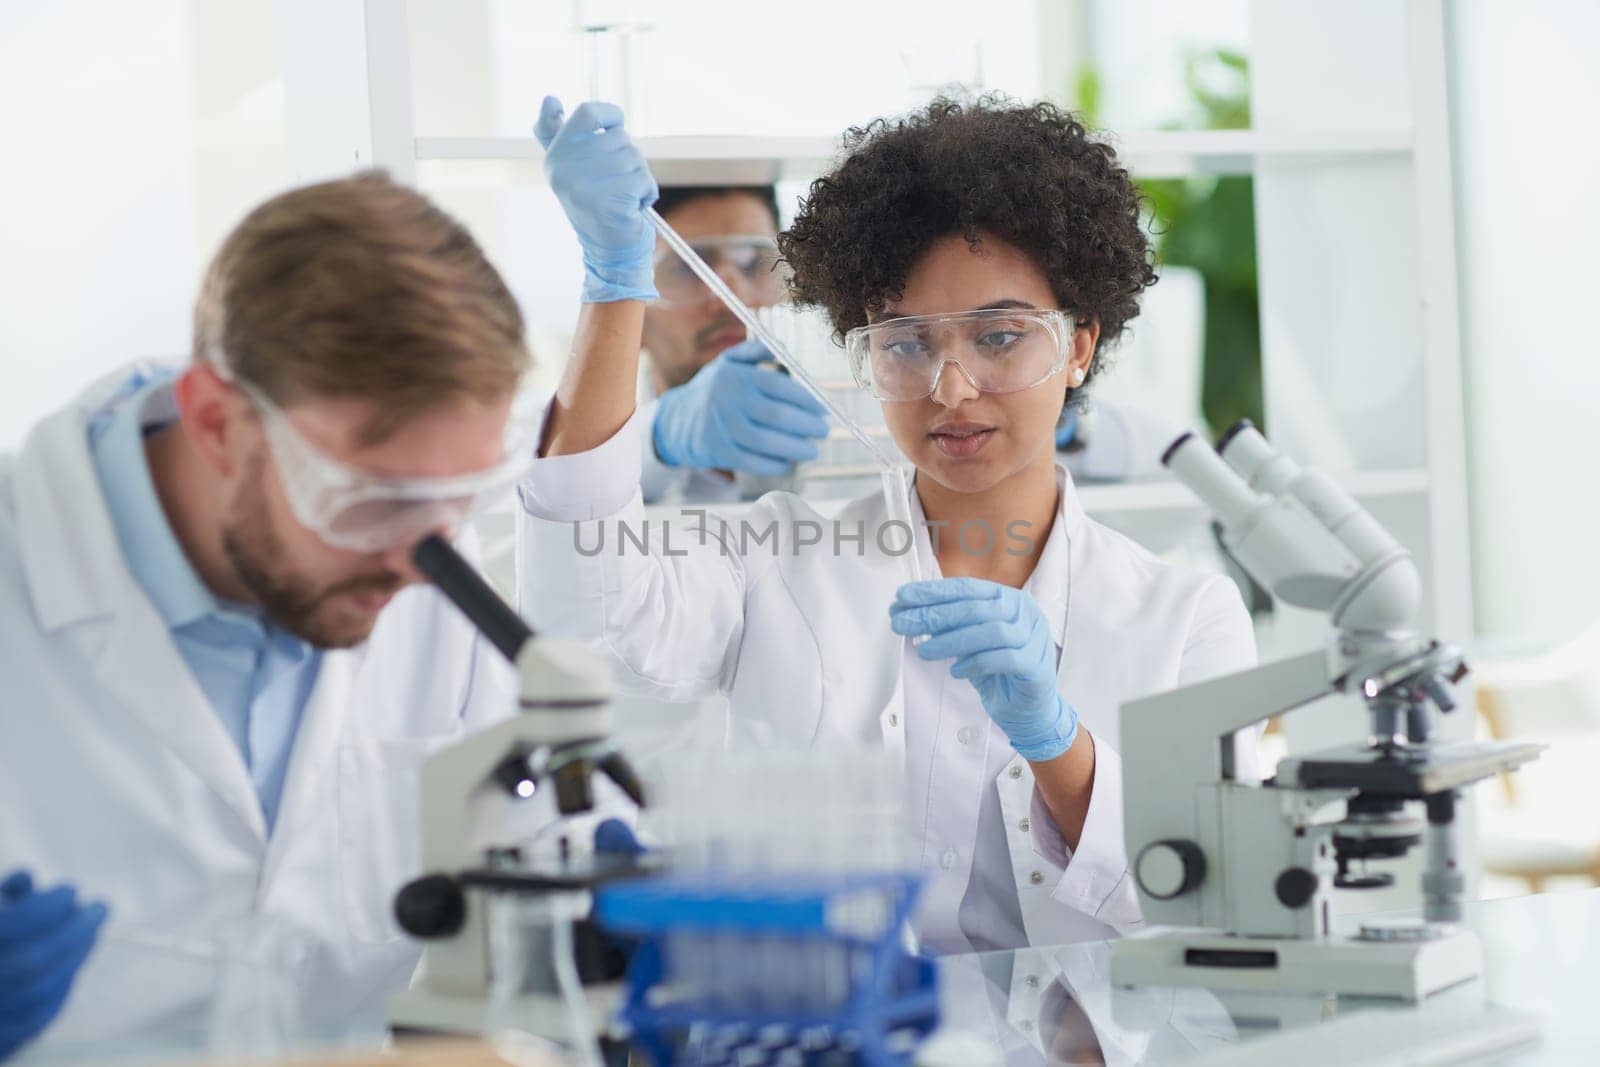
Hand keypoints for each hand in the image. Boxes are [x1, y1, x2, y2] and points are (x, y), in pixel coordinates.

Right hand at [0, 871, 107, 1059]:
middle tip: (99, 907)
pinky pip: (34, 1022)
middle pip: (31, 962)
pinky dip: (59, 991)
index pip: (9, 929)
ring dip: (74, 958)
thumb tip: (27, 879)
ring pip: (38, 993)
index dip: (44, 907)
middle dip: (73, 931)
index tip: (70, 889)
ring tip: (91, 933)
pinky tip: (71, 969)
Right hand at [534, 97, 658, 303]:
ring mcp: (584, 186)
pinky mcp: (608, 202)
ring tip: (625, 197)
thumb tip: (549, 98)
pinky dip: (646, 193)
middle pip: (618, 137)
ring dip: (639, 177)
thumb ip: (560, 135)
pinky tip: (633, 208)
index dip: (610, 116)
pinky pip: (642, 179)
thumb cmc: (597, 204)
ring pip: (634, 158)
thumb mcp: (573, 168)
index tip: (615, 126)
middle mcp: (565, 170)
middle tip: (617, 183)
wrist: (609, 252)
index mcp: (556, 157)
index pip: (587, 113)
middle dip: (628, 158)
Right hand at [652, 341, 829, 475]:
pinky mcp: (718, 451)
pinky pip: (750, 461)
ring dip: (794, 447)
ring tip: (811, 449)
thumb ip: (757, 351)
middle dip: (806, 425)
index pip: (778, 386)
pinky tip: (786, 462)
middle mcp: (728, 400)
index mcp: (736, 376)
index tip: (823, 408)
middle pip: (776, 415)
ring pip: (765, 441)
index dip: (806, 399)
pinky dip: (772, 464)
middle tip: (823, 430)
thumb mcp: (729, 362)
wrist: (678, 420)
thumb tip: (786, 350)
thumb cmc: (715, 389)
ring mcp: (722, 427)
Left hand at [889, 577, 1079, 761]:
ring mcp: (1033, 637)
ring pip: (990, 632)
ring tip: (923, 651)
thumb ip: (948, 625)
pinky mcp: (1035, 664)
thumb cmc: (996, 670)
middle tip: (901, 623)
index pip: (966, 588)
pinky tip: (956, 671)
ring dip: (951, 641)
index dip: (932, 591)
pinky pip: (1004, 659)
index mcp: (1006, 598)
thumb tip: (908, 612)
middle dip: (933, 615)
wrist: (1026, 708)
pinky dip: (975, 663)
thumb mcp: (969, 641)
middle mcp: (1024, 612)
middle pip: (974, 608)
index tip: (902, 597)